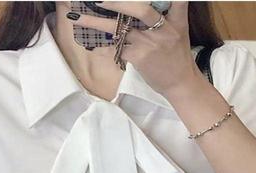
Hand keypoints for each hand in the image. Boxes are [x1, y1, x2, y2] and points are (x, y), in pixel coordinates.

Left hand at [66, 1, 200, 96]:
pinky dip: (103, 45)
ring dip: (96, 22)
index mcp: (174, 19)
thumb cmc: (176, 56)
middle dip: (115, 3)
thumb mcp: (179, 29)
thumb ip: (170, 12)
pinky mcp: (139, 57)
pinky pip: (116, 48)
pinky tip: (90, 43)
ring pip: (119, 29)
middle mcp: (162, 28)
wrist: (179, 82)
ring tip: (76, 17)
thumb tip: (148, 4)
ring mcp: (149, 43)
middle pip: (139, 9)